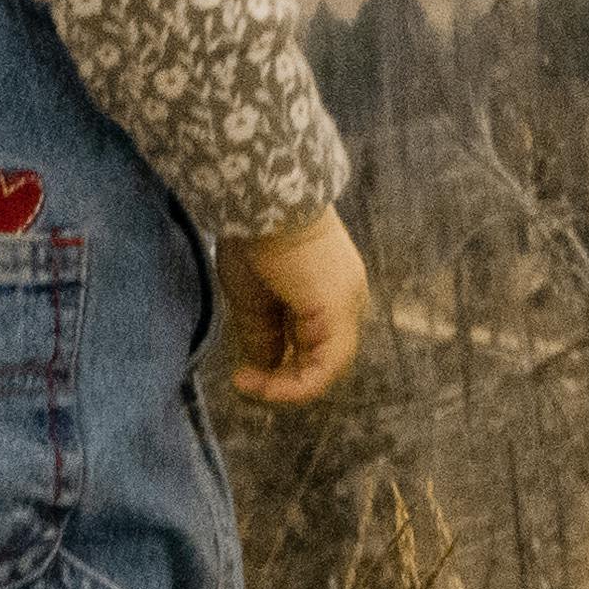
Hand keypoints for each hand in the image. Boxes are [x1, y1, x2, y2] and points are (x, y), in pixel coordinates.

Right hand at [215, 213, 374, 406]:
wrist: (262, 202)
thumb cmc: (254, 237)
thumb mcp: (253, 297)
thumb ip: (263, 334)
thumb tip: (266, 366)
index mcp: (328, 293)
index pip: (313, 348)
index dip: (278, 370)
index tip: (241, 375)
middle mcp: (346, 301)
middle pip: (321, 360)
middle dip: (281, 380)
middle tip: (244, 383)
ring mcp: (348, 306)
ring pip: (326, 368)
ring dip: (285, 386)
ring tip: (248, 384)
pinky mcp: (340, 312)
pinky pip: (325, 368)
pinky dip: (295, 386)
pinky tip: (263, 384)